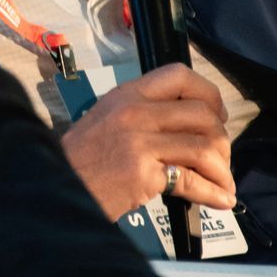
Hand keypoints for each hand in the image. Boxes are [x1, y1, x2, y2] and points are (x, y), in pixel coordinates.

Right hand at [59, 63, 235, 220]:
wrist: (54, 187)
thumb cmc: (79, 161)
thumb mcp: (106, 121)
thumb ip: (142, 116)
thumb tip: (187, 128)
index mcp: (126, 95)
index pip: (179, 76)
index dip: (208, 94)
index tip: (215, 116)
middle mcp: (133, 112)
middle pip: (201, 114)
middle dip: (221, 139)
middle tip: (219, 158)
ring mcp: (137, 142)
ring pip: (203, 147)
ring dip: (221, 170)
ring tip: (222, 183)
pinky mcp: (141, 173)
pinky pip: (191, 180)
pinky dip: (213, 193)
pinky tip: (221, 200)